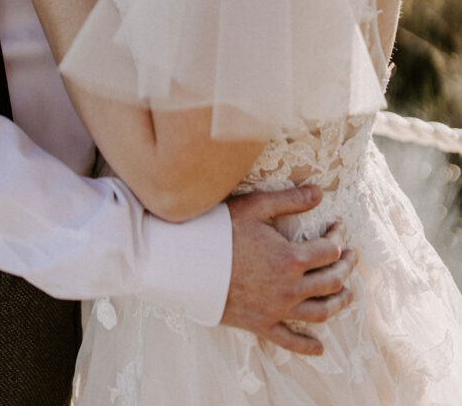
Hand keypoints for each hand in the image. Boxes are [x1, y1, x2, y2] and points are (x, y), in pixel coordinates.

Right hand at [222, 186, 355, 354]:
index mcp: (291, 258)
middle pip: (332, 281)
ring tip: (348, 294)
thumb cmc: (220, 230)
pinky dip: (307, 346)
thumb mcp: (255, 207)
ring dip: (339, 303)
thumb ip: (290, 200)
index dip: (339, 237)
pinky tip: (320, 348)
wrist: (188, 263)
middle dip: (346, 267)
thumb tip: (320, 193)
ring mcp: (277, 310)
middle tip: (352, 257)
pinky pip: (290, 341)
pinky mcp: (261, 324)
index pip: (330, 250)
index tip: (339, 227)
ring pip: (320, 312)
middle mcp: (290, 288)